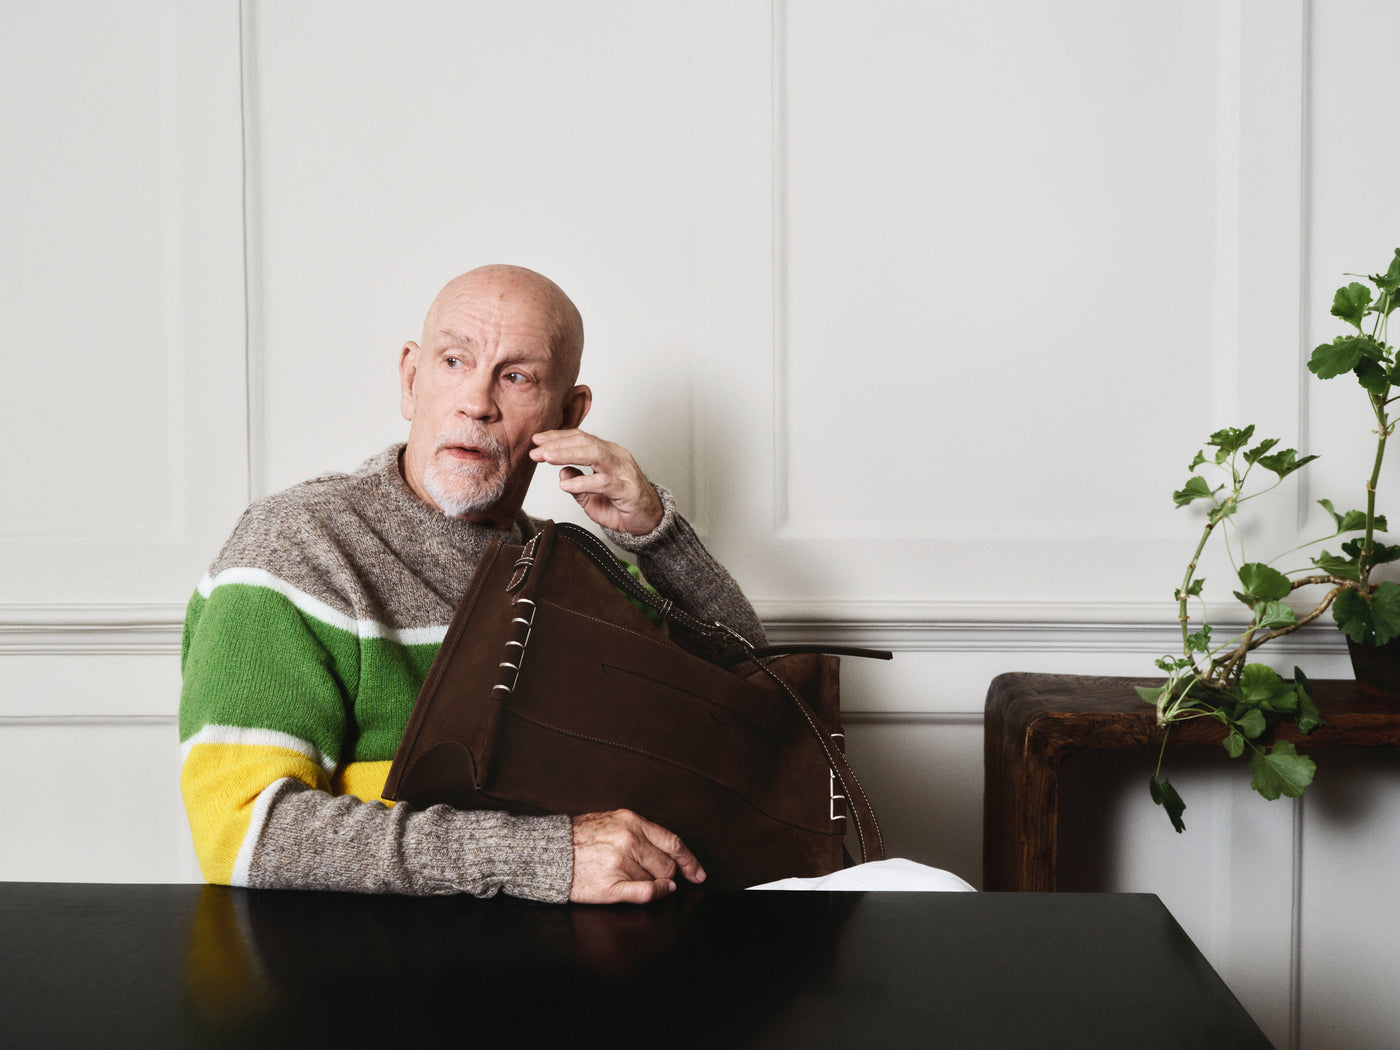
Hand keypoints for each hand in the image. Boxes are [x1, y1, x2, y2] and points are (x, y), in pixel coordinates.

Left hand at [530, 429, 663, 535]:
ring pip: (595, 454)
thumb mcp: (591, 496)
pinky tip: (565, 484)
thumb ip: (577, 483)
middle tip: (536, 450)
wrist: (649, 523)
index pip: (581, 438)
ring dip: (568, 454)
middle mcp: (617, 457)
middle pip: (585, 442)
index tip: (537, 440)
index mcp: (608, 453)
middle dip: (558, 444)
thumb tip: (561, 471)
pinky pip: (603, 482)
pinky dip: (583, 482)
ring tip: (547, 458)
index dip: (558, 437)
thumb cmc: (623, 507)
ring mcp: (624, 472)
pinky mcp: (628, 489)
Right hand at [569, 809, 705, 903]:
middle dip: (666, 873)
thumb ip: (641, 833)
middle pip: (668, 865)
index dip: (690, 860)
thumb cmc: (578, 839)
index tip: (698, 873)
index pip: (673, 842)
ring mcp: (620, 864)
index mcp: (630, 821)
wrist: (547, 853)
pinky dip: (656, 894)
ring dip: (650, 882)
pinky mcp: (610, 886)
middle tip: (649, 874)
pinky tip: (655, 891)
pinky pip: (646, 893)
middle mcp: (628, 840)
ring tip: (627, 875)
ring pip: (657, 880)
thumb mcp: (612, 822)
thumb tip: (671, 854)